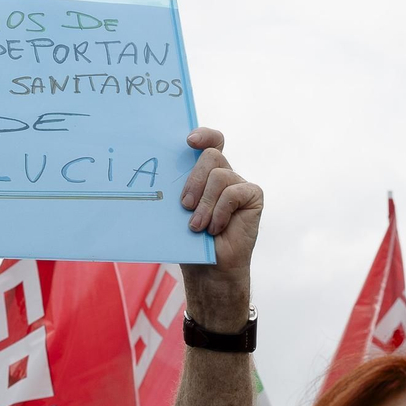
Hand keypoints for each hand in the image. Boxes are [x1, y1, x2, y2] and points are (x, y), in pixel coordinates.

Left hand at [178, 127, 262, 331]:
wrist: (209, 270)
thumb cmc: (190, 241)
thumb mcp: (176, 211)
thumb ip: (175, 190)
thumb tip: (152, 174)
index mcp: (204, 173)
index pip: (210, 141)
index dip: (203, 135)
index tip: (188, 142)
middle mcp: (224, 174)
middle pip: (211, 156)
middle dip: (194, 179)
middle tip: (184, 205)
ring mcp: (239, 185)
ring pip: (220, 176)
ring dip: (205, 204)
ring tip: (197, 226)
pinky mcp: (253, 197)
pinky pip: (234, 193)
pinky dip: (220, 211)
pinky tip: (215, 228)